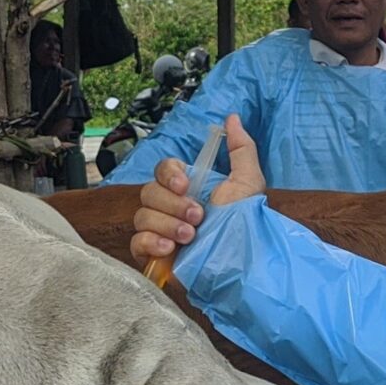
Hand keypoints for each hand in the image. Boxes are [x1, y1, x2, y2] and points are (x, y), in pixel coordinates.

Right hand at [129, 114, 265, 263]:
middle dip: (173, 204)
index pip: (163, 170)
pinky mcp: (154, 255)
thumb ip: (241, 149)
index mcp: (189, 188)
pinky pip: (136, 242)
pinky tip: (171, 249)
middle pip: (149, 192)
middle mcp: (171, 207)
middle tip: (198, 217)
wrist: (243, 266)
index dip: (169, 175)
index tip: (186, 185)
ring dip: (167, 224)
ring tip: (192, 237)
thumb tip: (231, 118)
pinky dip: (150, 243)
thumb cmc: (247, 226)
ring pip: (142, 216)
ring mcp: (161, 231)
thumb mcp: (248, 183)